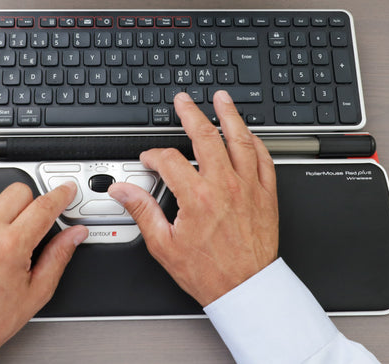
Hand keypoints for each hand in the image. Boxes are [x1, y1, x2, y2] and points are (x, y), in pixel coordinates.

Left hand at [0, 182, 88, 352]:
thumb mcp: (37, 291)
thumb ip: (59, 255)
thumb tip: (74, 234)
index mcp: (10, 246)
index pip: (43, 206)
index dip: (60, 194)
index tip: (66, 190)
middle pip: (17, 191)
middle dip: (29, 204)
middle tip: (29, 226)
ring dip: (1, 219)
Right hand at [108, 91, 278, 305]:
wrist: (245, 288)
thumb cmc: (209, 272)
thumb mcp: (164, 245)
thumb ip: (142, 211)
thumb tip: (122, 191)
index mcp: (197, 197)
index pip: (169, 160)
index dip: (153, 155)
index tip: (149, 159)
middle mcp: (224, 186)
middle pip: (205, 136)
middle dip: (190, 114)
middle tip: (183, 101)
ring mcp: (248, 187)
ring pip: (239, 140)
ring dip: (229, 115)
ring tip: (221, 99)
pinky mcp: (266, 194)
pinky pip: (264, 158)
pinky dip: (255, 142)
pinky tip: (248, 133)